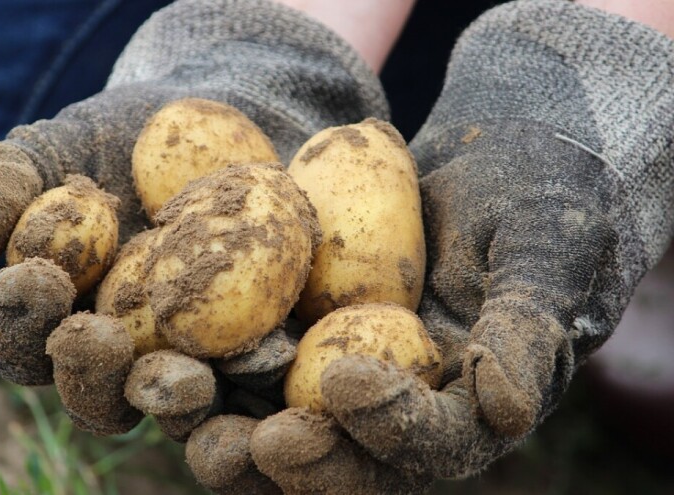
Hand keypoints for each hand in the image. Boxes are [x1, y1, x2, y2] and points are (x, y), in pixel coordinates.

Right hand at [0, 0, 384, 451]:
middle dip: (92, 376)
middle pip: (98, 397)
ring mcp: (196, 366)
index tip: (38, 277)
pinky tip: (273, 360)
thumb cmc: (126, 139)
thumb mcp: (58, 146)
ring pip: (179, 409)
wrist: (230, 125)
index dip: (21, 320)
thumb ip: (2, 183)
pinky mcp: (263, 356)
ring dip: (177, 402)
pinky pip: (261, 386)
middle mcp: (124, 360)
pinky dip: (262, 383)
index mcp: (61, 323)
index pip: (24, 341)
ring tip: (188, 379)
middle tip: (102, 338)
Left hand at [188, 1, 673, 492]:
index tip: (343, 383)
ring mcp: (335, 371)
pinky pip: (238, 354)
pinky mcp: (289, 331)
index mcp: (462, 409)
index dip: (387, 428)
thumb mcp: (547, 254)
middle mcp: (392, 407)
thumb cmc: (541, 200)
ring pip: (273, 419)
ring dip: (220, 423)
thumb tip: (508, 411)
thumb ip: (528, 329)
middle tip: (242, 442)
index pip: (427, 444)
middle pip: (338, 459)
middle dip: (289, 458)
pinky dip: (196, 353)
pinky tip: (150, 335)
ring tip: (173, 396)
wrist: (494, 155)